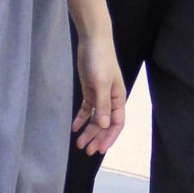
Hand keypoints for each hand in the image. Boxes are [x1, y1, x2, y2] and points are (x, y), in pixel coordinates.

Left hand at [72, 33, 126, 154]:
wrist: (92, 41)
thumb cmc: (100, 61)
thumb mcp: (101, 84)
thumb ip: (102, 105)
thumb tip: (105, 126)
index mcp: (118, 99)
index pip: (117, 124)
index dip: (109, 138)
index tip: (99, 150)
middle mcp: (111, 100)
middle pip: (105, 124)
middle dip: (97, 138)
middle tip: (86, 151)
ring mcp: (100, 95)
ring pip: (95, 119)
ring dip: (88, 131)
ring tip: (78, 143)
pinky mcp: (90, 90)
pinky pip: (87, 109)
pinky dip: (81, 119)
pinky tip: (74, 128)